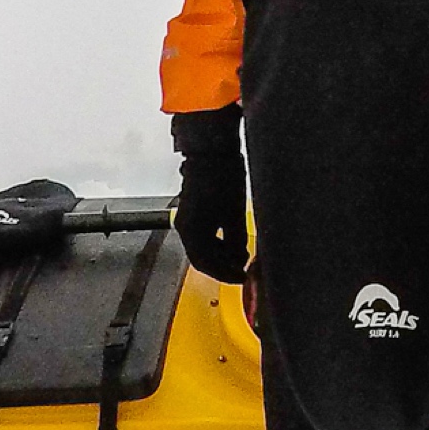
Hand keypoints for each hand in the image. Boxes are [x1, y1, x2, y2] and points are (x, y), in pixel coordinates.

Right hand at [171, 104, 248, 282]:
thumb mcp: (234, 212)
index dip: (225, 274)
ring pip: (203, 248)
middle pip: (202, 258)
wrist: (212, 151)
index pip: (206, 264)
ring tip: (242, 257)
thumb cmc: (223, 178)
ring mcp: (186, 219)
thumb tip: (240, 257)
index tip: (242, 278)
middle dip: (223, 267)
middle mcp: (184, 228)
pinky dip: (217, 243)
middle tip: (243, 271)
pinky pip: (203, 235)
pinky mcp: (193, 211)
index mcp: (192, 231)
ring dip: (220, 255)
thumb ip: (236, 239)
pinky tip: (233, 242)